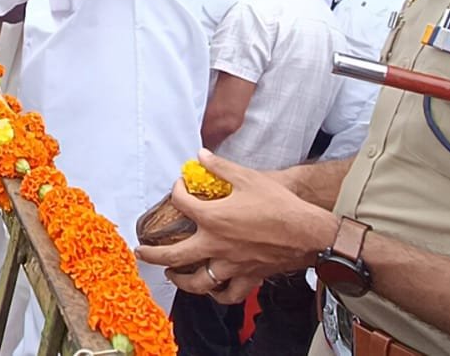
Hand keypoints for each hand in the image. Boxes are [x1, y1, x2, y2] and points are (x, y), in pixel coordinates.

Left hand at [136, 149, 336, 295]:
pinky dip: (217, 294)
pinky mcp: (248, 277)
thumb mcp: (247, 177)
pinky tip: (211, 289)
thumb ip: (220, 167)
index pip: (181, 204)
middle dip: (153, 253)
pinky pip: (228, 294)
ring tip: (171, 274)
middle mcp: (216, 245)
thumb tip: (201, 155)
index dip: (176, 191)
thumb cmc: (279, 204)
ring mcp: (230, 265)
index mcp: (212, 218)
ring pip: (197, 281)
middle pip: (174, 255)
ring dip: (180, 279)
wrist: (307, 231)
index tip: (179, 185)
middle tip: (141, 251)